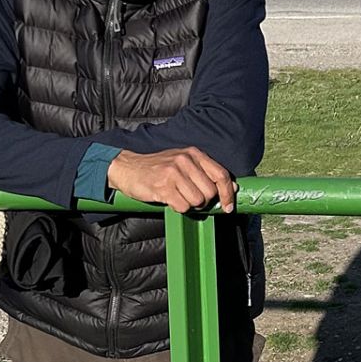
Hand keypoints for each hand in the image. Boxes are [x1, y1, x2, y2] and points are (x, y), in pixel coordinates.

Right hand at [107, 147, 236, 213]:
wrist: (128, 168)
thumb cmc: (158, 168)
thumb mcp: (184, 163)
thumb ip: (206, 172)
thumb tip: (232, 186)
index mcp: (194, 154)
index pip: (221, 175)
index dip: (228, 193)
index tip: (228, 206)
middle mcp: (186, 161)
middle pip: (210, 192)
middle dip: (203, 200)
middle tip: (189, 196)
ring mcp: (174, 173)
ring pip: (198, 201)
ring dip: (190, 204)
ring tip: (178, 196)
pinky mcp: (163, 187)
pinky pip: (183, 206)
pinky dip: (178, 207)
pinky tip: (169, 199)